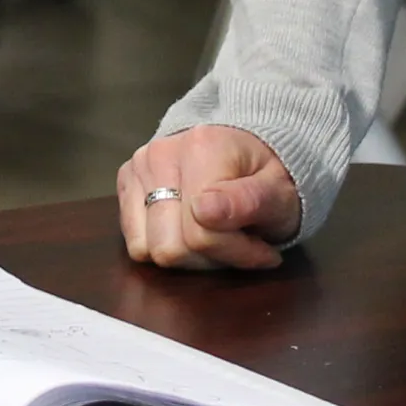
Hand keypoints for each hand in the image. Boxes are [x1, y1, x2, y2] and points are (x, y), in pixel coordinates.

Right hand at [115, 124, 301, 270]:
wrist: (248, 149)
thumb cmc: (268, 175)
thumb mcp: (280, 193)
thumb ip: (248, 201)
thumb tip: (203, 211)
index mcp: (202, 148)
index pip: (201, 234)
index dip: (236, 252)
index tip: (263, 250)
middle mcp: (160, 153)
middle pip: (169, 247)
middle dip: (209, 257)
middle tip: (238, 244)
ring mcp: (138, 167)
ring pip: (147, 249)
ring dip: (185, 256)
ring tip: (214, 236)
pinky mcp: (125, 181)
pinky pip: (134, 242)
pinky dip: (162, 244)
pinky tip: (190, 230)